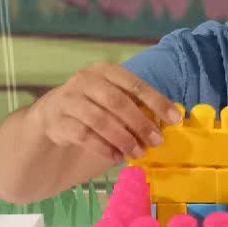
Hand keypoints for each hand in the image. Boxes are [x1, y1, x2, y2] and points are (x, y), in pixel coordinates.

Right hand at [31, 63, 179, 163]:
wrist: (53, 113)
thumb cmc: (94, 104)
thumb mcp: (113, 96)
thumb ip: (135, 105)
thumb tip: (166, 122)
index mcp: (105, 70)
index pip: (135, 84)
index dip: (157, 101)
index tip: (174, 118)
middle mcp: (85, 80)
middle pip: (118, 102)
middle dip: (140, 123)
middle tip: (156, 141)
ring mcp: (69, 99)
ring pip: (101, 121)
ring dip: (123, 139)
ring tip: (138, 152)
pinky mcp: (58, 120)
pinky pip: (84, 136)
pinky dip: (104, 148)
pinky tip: (117, 156)